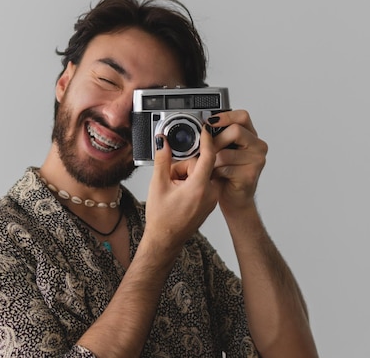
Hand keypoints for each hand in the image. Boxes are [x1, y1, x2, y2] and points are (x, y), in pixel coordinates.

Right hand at [143, 127, 218, 252]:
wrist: (166, 240)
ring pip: (201, 173)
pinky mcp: (210, 201)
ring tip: (173, 187)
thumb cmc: (162, 218)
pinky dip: (192, 182)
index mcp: (199, 187)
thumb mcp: (158, 185)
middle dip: (184, 166)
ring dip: (187, 175)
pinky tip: (180, 192)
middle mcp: (210, 193)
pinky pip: (203, 183)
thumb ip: (163, 160)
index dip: (206, 140)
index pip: (208, 156)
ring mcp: (211, 198)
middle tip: (171, 177)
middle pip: (201, 165)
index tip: (204, 129)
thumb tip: (164, 142)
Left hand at [207, 110, 267, 212]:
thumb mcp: (223, 150)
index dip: (226, 116)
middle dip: (215, 141)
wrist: (235, 199)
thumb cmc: (227, 174)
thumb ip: (218, 137)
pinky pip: (225, 168)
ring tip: (208, 166)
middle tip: (205, 150)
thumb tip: (202, 126)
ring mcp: (257, 161)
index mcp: (251, 136)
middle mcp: (258, 146)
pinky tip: (214, 176)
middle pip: (235, 131)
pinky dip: (214, 172)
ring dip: (212, 160)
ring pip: (226, 152)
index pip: (242, 117)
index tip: (209, 122)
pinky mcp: (250, 174)